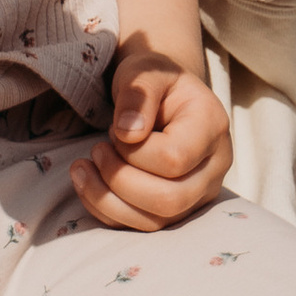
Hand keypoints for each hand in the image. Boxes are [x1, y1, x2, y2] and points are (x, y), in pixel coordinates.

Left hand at [73, 51, 232, 232]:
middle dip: (120, 180)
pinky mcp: (177, 209)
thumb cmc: (155, 79)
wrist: (163, 94)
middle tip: (97, 150)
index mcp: (211, 127)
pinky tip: (87, 184)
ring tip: (81, 168)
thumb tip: (128, 133)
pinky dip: (106, 210)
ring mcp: (198, 193)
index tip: (116, 129)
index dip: (135, 152)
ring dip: (108, 199)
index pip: (174, 159)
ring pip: (155, 221)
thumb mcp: (145, 69)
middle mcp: (214, 167)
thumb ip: (138, 93)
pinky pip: (141, 226)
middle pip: (169, 199)